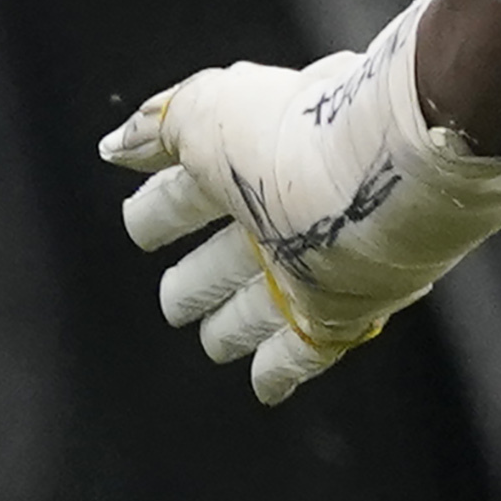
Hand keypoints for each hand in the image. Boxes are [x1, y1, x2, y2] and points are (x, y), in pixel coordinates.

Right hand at [101, 0, 500, 403]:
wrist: (387, 163)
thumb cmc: (292, 130)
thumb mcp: (204, 111)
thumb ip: (154, 130)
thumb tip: (114, 147)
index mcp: (246, 163)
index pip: (189, 192)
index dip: (159, 210)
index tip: (137, 227)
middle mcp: (280, 215)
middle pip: (225, 255)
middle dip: (195, 276)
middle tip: (171, 300)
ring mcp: (311, 266)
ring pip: (260, 305)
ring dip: (232, 326)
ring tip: (212, 343)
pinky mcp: (339, 310)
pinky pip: (304, 350)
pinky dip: (279, 370)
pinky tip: (262, 389)